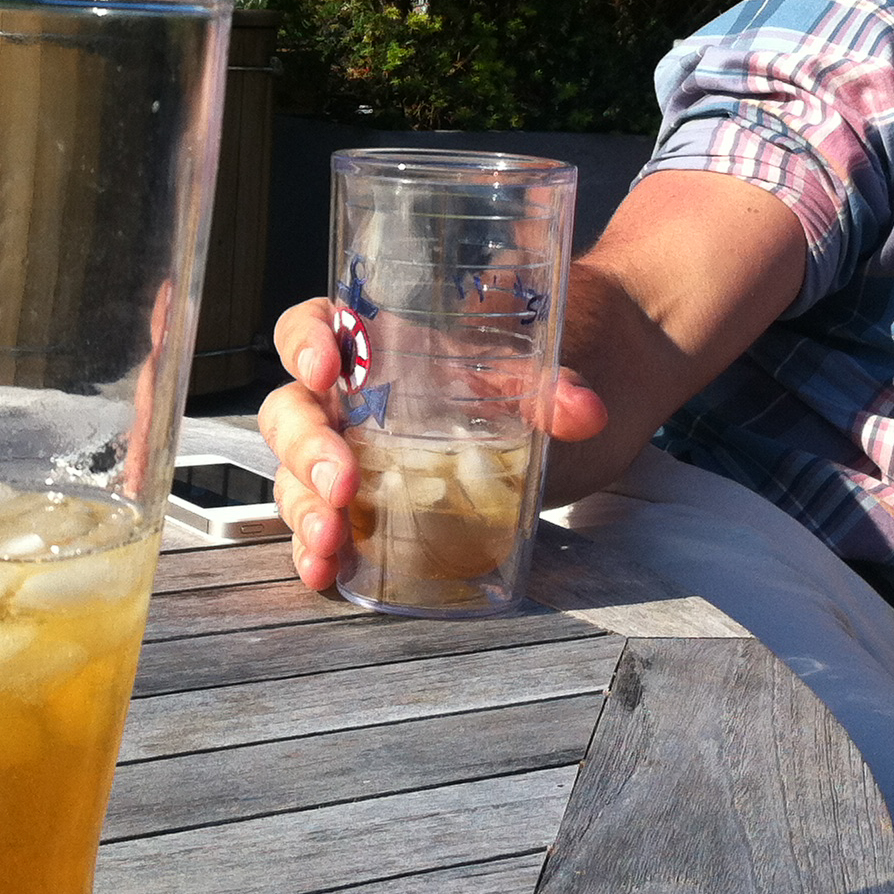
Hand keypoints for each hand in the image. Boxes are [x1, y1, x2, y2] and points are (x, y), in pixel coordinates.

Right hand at [257, 297, 606, 592]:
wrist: (599, 390)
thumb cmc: (544, 365)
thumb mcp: (549, 367)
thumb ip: (558, 387)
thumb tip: (583, 410)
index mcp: (384, 342)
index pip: (313, 325)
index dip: (304, 343)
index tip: (325, 368)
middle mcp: (359, 398)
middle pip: (294, 411)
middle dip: (306, 448)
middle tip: (340, 485)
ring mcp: (363, 454)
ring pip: (299, 473)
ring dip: (304, 506)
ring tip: (330, 538)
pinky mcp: (378, 506)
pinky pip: (328, 521)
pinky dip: (316, 546)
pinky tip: (325, 568)